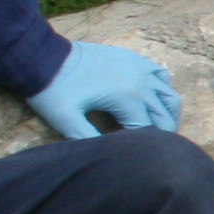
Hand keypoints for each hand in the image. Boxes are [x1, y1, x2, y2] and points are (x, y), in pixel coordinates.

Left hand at [25, 42, 179, 141]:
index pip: (149, 129)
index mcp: (128, 97)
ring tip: (160, 127)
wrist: (43, 55)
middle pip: (164, 114)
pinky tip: (151, 99)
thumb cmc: (53, 89)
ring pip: (169, 95)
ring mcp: (140, 67)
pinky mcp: (134, 58)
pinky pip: (161, 75)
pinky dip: (162, 89)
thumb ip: (90, 142)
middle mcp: (142, 81)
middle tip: (150, 149)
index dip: (142, 145)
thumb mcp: (67, 122)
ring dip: (168, 114)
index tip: (131, 154)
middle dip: (161, 133)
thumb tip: (110, 158)